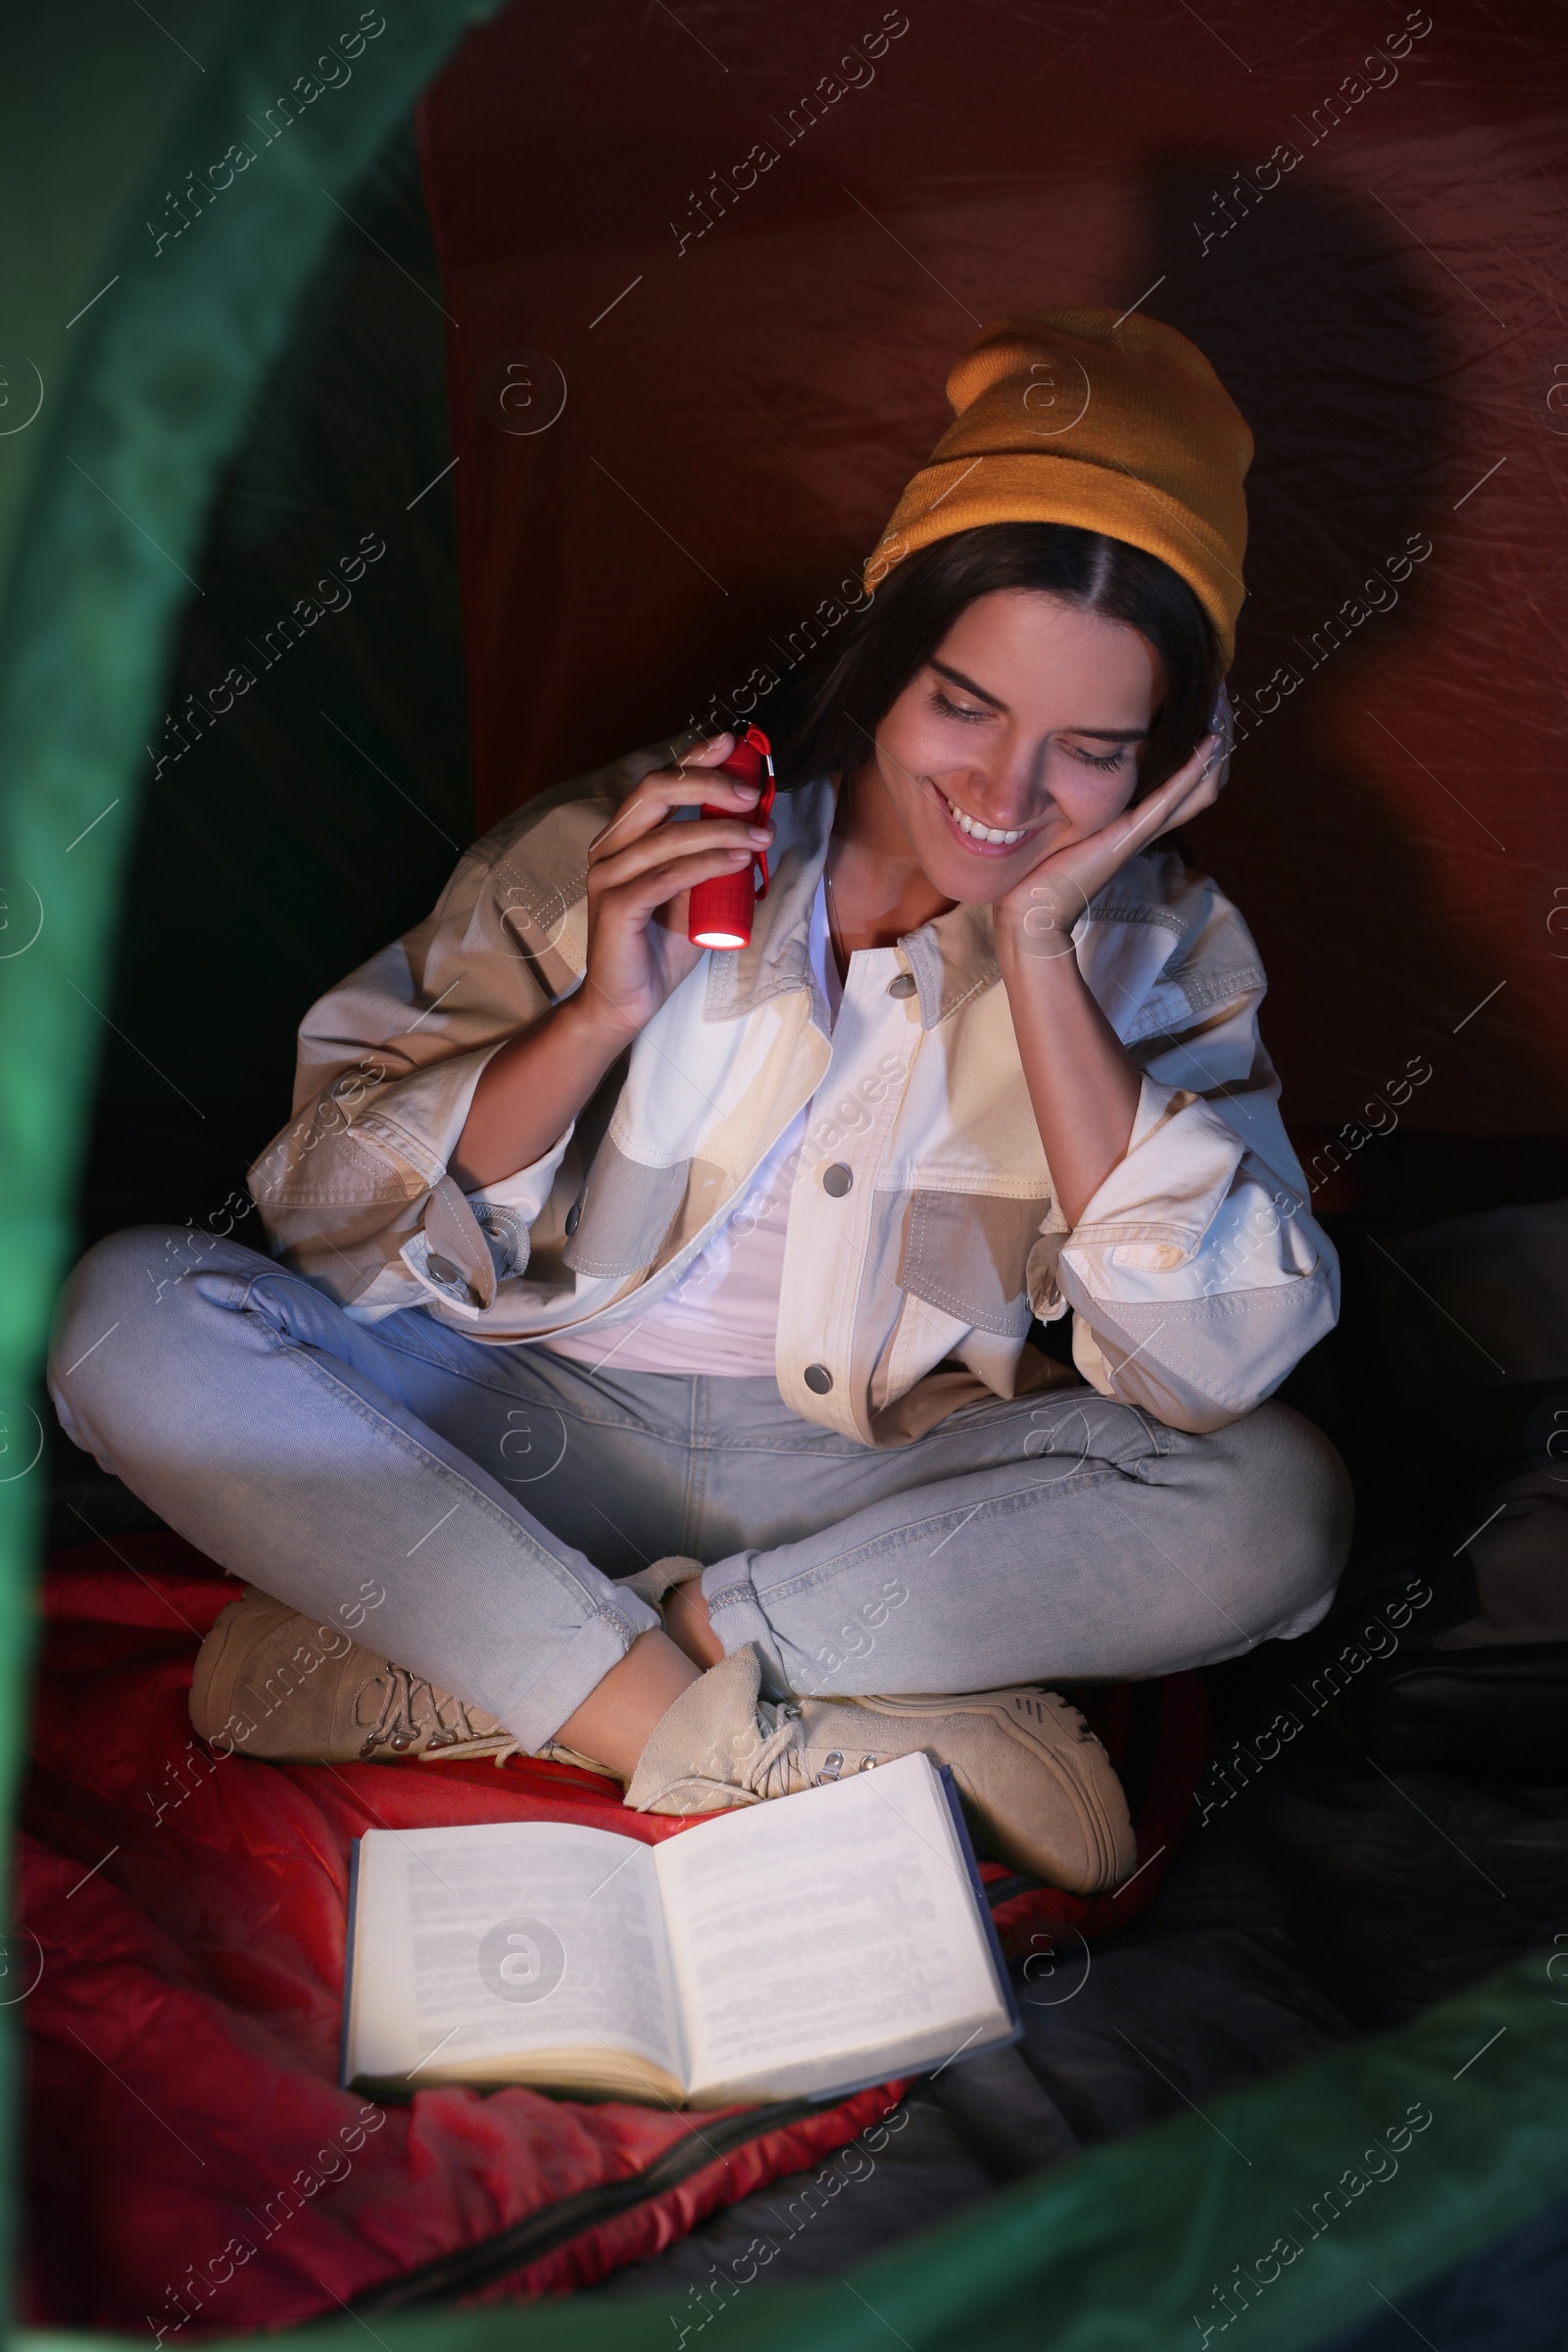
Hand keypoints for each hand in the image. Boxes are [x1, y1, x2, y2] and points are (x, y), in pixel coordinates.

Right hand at [574, 733, 774, 1042]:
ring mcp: (608, 876)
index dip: (694, 757)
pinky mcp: (616, 906)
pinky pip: (668, 874)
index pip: (657, 783)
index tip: (732, 742)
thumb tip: (753, 824)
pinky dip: (708, 863)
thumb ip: (711, 860)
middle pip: (655, 790)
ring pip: (669, 834)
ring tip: (762, 834)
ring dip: (723, 829)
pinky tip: (739, 860)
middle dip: (709, 783)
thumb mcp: (693, 894)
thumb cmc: (659, 947)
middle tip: (751, 794)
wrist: (627, 1001)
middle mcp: (609, 848)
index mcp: (623, 837)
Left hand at [995, 685, 1232, 970]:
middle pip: (1203, 783)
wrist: (1033, 911)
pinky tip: (1207, 745)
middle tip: (1225, 700)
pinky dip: (1190, 772)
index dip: (1203, 749)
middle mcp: (1145, 825)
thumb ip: (1072, 801)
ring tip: (1224, 709)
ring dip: (1213, 749)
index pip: (1186, 783)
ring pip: (1196, 788)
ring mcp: (1140, 831)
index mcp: (1135, 821)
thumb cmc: (1040, 870)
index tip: (1208, 707)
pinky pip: (1168, 800)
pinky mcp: (1128, 836)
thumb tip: (1058, 767)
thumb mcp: (1064, 823)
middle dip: (1219, 741)